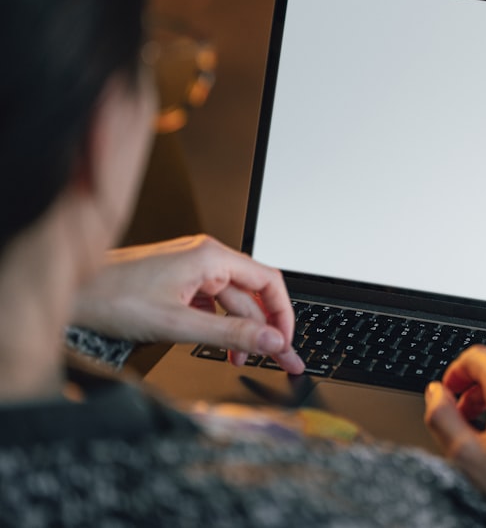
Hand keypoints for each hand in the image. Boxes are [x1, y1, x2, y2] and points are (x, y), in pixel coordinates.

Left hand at [74, 235, 303, 373]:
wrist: (68, 295)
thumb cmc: (111, 298)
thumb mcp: (179, 324)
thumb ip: (230, 335)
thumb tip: (271, 342)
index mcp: (211, 257)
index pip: (268, 282)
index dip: (283, 315)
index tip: (286, 342)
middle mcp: (205, 257)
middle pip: (252, 295)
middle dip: (265, 329)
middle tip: (276, 360)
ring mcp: (191, 269)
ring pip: (231, 302)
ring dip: (239, 332)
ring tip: (238, 360)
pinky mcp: (177, 281)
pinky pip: (211, 303)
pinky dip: (218, 326)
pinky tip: (212, 344)